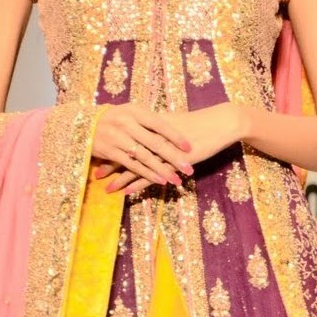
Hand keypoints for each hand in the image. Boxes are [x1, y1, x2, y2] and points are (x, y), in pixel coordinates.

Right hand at [91, 103, 193, 191]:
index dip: (175, 136)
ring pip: (144, 156)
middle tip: (188, 168)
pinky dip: (146, 173)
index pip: (159, 124)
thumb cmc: (114, 118)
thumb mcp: (130, 112)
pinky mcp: (110, 151)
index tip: (189, 147)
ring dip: (162, 170)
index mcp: (135, 111)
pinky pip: (132, 165)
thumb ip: (147, 120)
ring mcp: (117, 138)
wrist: (82, 123)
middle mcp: (126, 123)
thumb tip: (174, 127)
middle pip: (155, 142)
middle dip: (173, 157)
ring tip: (176, 180)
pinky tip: (159, 180)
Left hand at [95, 102, 248, 195]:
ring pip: (136, 166)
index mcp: (152, 124)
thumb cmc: (198, 124)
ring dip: (120, 178)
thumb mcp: (174, 124)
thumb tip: (146, 131)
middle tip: (96, 173)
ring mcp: (162, 151)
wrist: (220, 124)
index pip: (127, 136)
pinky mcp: (173, 162)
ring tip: (107, 189)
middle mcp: (153, 136)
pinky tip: (127, 192)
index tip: (98, 154)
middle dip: (110, 164)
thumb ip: (159, 128)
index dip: (112, 146)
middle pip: (126, 151)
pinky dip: (138, 184)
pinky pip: (152, 175)